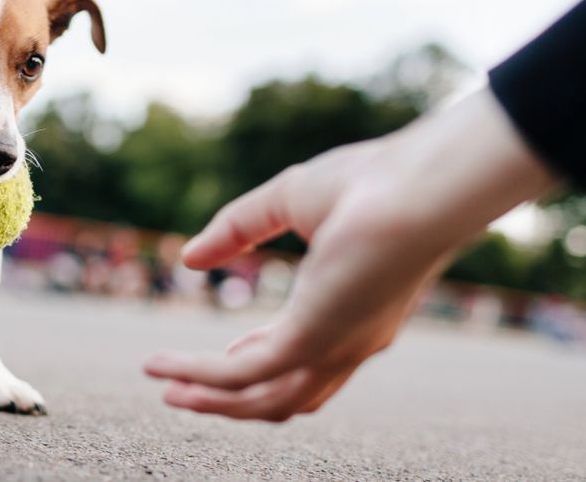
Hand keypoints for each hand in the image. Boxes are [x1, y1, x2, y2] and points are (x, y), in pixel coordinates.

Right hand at [144, 88, 554, 420]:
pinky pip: (242, 375)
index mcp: (358, 311)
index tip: (229, 353)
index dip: (263, 359)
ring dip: (211, 402)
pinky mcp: (311, 341)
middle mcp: (352, 342)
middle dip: (233, 400)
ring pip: (264, 401)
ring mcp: (335, 348)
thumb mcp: (291, 199)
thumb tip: (189, 258)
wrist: (422, 185)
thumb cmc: (374, 181)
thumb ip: (238, 228)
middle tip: (186, 393)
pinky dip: (198, 375)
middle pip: (288, 396)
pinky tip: (163, 367)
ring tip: (168, 395)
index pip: (308, 357)